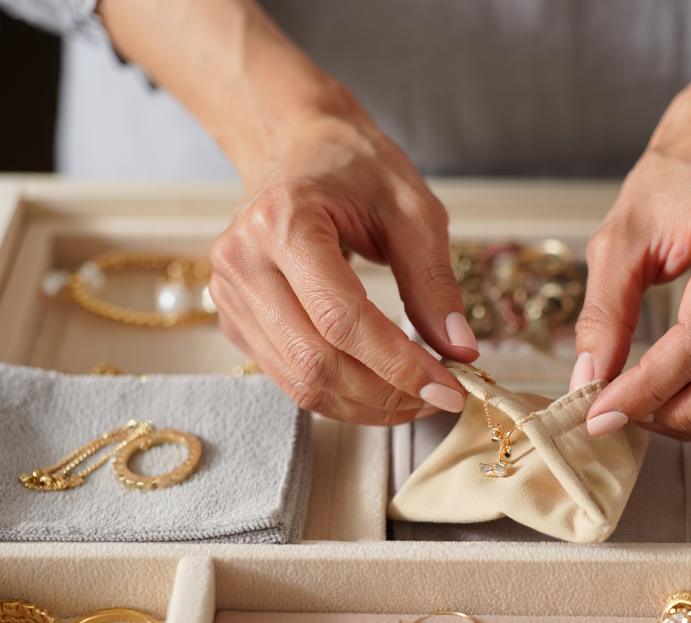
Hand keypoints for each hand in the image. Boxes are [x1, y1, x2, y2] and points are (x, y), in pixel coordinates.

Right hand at [98, 0, 478, 424]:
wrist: (300, 150)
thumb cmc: (356, 170)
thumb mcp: (413, 209)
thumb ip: (435, 281)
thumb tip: (460, 350)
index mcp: (283, 221)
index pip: (342, 319)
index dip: (399, 365)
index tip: (449, 389)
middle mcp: (243, 261)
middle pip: (315, 361)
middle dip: (384, 394)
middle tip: (438, 398)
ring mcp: (230, 294)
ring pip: (299, 382)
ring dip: (364, 405)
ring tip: (414, 399)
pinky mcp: (234, 319)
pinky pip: (288, 378)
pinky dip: (340, 396)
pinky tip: (379, 387)